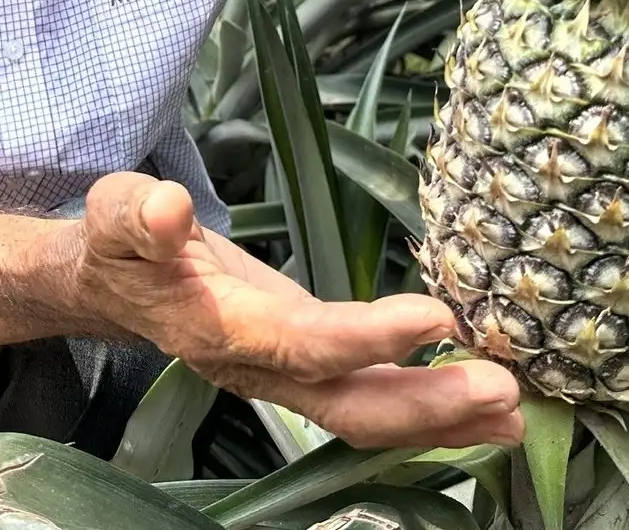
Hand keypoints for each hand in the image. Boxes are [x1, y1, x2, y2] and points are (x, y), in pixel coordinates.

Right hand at [72, 173, 524, 448]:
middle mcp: (260, 368)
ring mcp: (286, 375)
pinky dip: (429, 406)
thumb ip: (139, 215)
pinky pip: (371, 396)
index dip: (369, 337)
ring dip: (442, 418)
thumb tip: (170, 209)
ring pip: (368, 413)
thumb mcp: (116, 213)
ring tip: (517, 412)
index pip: (304, 343)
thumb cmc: (118, 243)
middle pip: (349, 404)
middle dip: (427, 404)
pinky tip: (483, 407)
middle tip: (505, 390)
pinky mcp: (307, 366)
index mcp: (220, 332)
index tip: (438, 316)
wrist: (111, 285)